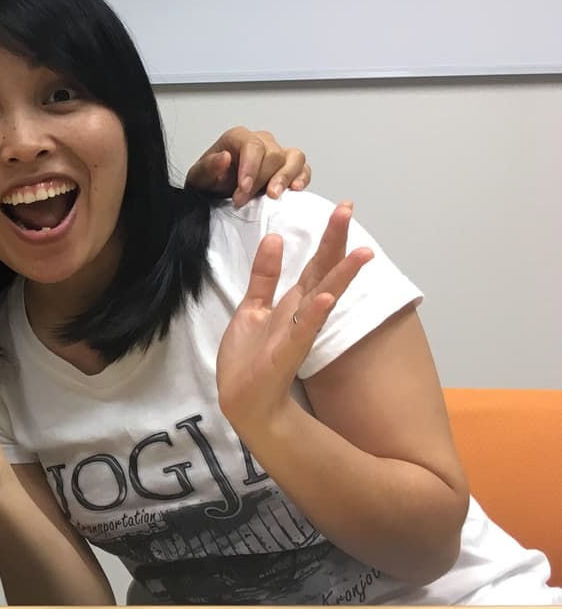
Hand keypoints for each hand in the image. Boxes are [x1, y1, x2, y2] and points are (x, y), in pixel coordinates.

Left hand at [186, 126, 311, 205]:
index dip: (251, 168)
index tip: (243, 189)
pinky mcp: (288, 168)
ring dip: (285, 177)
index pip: (253, 146)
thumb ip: (209, 167)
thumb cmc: (209, 182)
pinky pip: (303, 169)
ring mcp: (277, 153)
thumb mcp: (199, 177)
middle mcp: (261, 141)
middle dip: (259, 181)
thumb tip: (223, 157)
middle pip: (273, 155)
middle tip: (242, 200)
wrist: (215, 193)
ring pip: (294, 157)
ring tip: (273, 195)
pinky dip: (302, 178)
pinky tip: (294, 190)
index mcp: (238, 138)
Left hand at [216, 202, 371, 433]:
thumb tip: (275, 237)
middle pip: (323, 273)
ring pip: (322, 299)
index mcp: (293, 303)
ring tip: (364, 252)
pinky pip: (302, 330)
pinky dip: (315, 314)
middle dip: (336, 243)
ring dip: (341, 276)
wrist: (244, 400)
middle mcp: (301, 315)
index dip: (328, 238)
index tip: (343, 208)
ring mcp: (296, 334)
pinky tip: (327, 298)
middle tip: (350, 210)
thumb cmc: (250, 357)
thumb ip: (265, 276)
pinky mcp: (285, 353)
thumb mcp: (253, 308)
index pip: (316, 265)